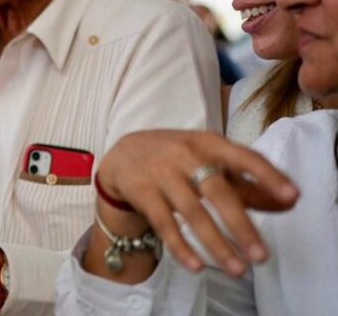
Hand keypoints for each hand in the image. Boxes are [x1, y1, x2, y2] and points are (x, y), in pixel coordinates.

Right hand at [96, 130, 298, 275]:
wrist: (123, 155)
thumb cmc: (178, 159)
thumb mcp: (211, 162)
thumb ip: (249, 183)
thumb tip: (289, 203)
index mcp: (209, 144)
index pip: (243, 157)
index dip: (268, 176)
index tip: (292, 196)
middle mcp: (185, 156)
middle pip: (217, 192)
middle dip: (241, 226)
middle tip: (261, 256)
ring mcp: (161, 174)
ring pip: (192, 213)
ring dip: (216, 244)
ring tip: (238, 270)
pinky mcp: (142, 193)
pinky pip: (163, 224)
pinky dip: (180, 247)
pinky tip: (197, 267)